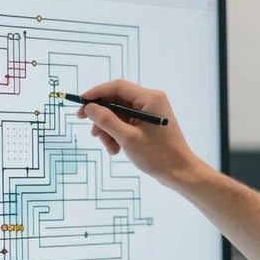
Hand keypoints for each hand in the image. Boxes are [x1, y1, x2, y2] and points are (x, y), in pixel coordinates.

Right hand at [76, 79, 197, 186]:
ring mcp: (150, 112)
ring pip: (119, 114)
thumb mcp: (127, 138)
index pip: (117, 87)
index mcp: (149, 98)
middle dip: (102, 117)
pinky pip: (126, 123)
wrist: (179, 172)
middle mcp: (151, 101)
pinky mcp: (148, 124)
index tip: (80, 103)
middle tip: (89, 129)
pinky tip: (116, 149)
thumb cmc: (158, 155)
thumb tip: (89, 107)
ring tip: (108, 147)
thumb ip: (106, 120)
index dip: (96, 93)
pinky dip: (117, 134)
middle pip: (117, 101)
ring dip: (109, 130)